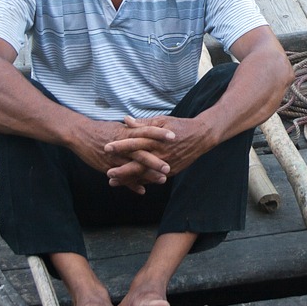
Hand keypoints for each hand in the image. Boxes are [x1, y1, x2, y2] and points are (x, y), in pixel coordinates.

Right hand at [65, 118, 171, 193]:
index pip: (146, 131)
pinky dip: (132, 185)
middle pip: (141, 153)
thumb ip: (133, 129)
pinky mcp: (107, 167)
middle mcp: (121, 146)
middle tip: (170, 166)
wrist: (79, 134)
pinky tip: (143, 191)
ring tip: (162, 180)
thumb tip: (146, 127)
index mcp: (125, 133)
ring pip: (133, 167)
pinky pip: (122, 177)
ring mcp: (114, 158)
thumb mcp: (118, 127)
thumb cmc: (100, 129)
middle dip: (156, 161)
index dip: (159, 134)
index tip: (173, 136)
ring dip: (148, 175)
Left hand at [102, 115, 217, 191]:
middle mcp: (160, 154)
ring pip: (144, 174)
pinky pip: (153, 178)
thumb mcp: (161, 121)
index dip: (120, 146)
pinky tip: (130, 185)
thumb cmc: (179, 126)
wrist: (201, 137)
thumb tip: (125, 120)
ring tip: (113, 183)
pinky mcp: (170, 171)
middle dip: (122, 169)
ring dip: (128, 179)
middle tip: (107, 173)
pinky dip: (141, 182)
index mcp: (156, 139)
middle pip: (138, 163)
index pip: (135, 143)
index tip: (106, 148)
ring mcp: (166, 164)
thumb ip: (143, 123)